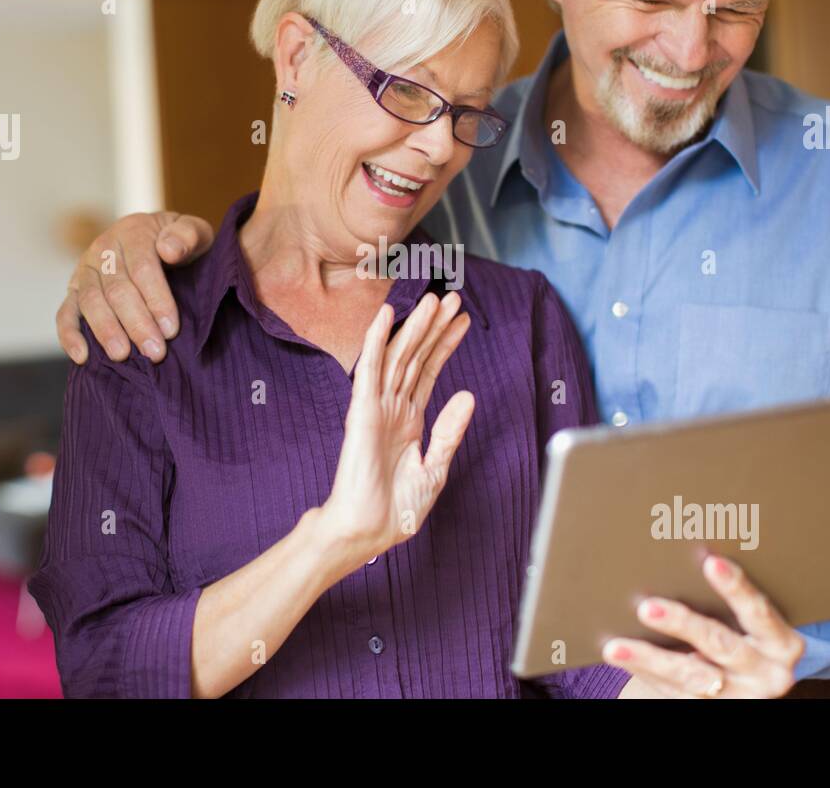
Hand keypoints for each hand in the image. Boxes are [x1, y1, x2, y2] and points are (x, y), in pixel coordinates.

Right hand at [56, 211, 213, 363]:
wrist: (161, 244)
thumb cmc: (181, 245)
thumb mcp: (195, 233)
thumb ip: (188, 235)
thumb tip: (168, 249)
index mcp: (133, 232)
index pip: (143, 268)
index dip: (156, 300)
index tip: (171, 330)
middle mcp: (104, 249)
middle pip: (117, 289)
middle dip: (136, 323)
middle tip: (155, 352)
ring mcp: (85, 270)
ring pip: (90, 302)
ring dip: (106, 331)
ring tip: (122, 356)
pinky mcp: (74, 291)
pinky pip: (65, 313)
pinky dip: (69, 335)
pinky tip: (82, 357)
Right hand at [318, 293, 474, 565]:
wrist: (368, 530)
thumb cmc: (396, 508)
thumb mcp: (435, 468)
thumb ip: (449, 431)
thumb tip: (467, 395)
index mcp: (409, 420)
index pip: (430, 372)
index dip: (446, 345)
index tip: (462, 321)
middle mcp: (393, 407)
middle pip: (416, 357)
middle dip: (435, 328)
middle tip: (453, 298)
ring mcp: (376, 407)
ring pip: (399, 357)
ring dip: (415, 327)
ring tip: (434, 300)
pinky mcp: (362, 411)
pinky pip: (370, 369)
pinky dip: (378, 341)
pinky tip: (387, 316)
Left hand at [607, 554, 804, 697]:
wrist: (750, 684)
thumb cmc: (746, 634)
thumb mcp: (752, 623)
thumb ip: (731, 601)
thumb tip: (685, 558)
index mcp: (782, 644)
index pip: (759, 612)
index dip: (736, 587)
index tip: (711, 562)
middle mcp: (768, 674)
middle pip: (721, 644)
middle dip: (682, 624)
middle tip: (647, 607)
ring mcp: (740, 696)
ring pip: (691, 677)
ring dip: (649, 659)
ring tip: (615, 646)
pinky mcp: (713, 710)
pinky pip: (675, 693)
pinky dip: (645, 673)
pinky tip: (622, 657)